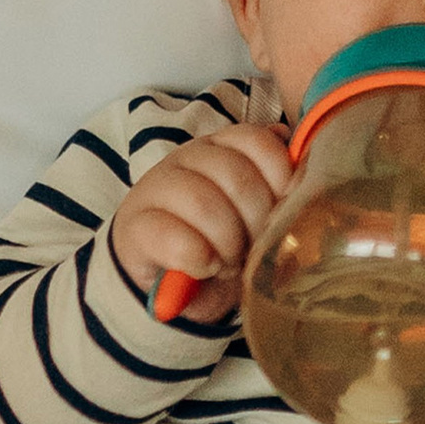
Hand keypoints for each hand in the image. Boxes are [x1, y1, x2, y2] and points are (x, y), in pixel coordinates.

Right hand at [109, 124, 292, 322]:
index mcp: (222, 148)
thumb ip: (276, 186)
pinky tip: (205, 268)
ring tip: (230, 263)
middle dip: (256, 223)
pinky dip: (199, 259)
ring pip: (204, 203)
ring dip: (228, 244)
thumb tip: (290, 150)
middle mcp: (188, 158)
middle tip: (254, 249)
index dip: (280, 179)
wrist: (172, 282)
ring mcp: (157, 188)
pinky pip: (174, 237)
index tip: (282, 212)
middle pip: (236, 176)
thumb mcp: (257, 215)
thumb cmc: (223, 242)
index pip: (257, 141)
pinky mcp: (135, 226)